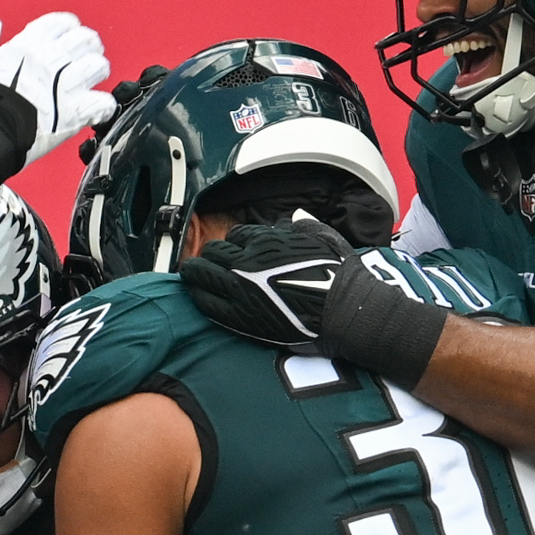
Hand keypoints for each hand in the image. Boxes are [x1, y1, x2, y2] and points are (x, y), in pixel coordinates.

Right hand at [0, 13, 112, 201]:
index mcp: (27, 44)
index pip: (60, 23)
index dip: (69, 26)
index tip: (70, 32)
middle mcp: (50, 60)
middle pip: (85, 40)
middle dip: (88, 46)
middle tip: (86, 56)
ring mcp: (65, 86)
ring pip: (98, 66)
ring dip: (98, 71)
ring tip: (94, 78)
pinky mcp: (74, 114)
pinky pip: (103, 104)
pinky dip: (103, 106)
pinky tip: (97, 109)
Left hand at [179, 220, 450, 388]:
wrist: (343, 310)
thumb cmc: (338, 274)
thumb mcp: (323, 236)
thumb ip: (303, 226)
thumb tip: (294, 219)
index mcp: (267, 240)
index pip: (237, 234)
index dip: (234, 242)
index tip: (233, 249)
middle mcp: (248, 259)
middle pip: (214, 252)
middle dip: (211, 256)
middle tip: (207, 263)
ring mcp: (240, 288)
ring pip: (203, 274)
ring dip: (196, 273)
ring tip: (192, 276)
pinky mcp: (239, 315)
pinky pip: (207, 303)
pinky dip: (199, 296)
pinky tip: (196, 295)